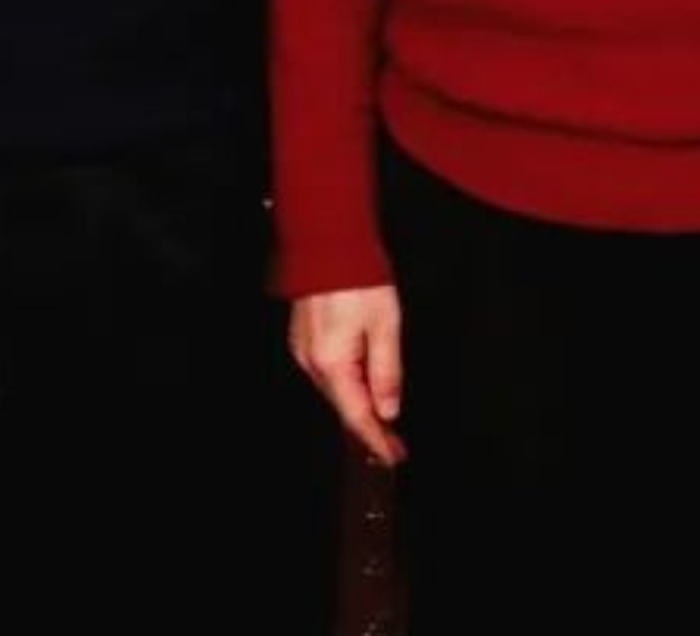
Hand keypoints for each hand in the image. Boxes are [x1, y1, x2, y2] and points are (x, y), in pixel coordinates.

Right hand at [290, 285, 405, 466]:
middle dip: (370, 427)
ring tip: (383, 424)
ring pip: (336, 391)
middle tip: (394, 444)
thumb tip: (388, 409)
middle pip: (344, 406)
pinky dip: (347, 386)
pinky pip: (328, 374)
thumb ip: (386, 372)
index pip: (357, 414)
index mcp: (333, 362)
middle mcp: (312, 362)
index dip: (377, 439)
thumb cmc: (358, 279)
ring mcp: (304, 351)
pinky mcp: (304, 340)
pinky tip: (362, 390)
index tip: (394, 455)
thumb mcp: (385, 325)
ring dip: (359, 407)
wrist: (328, 244)